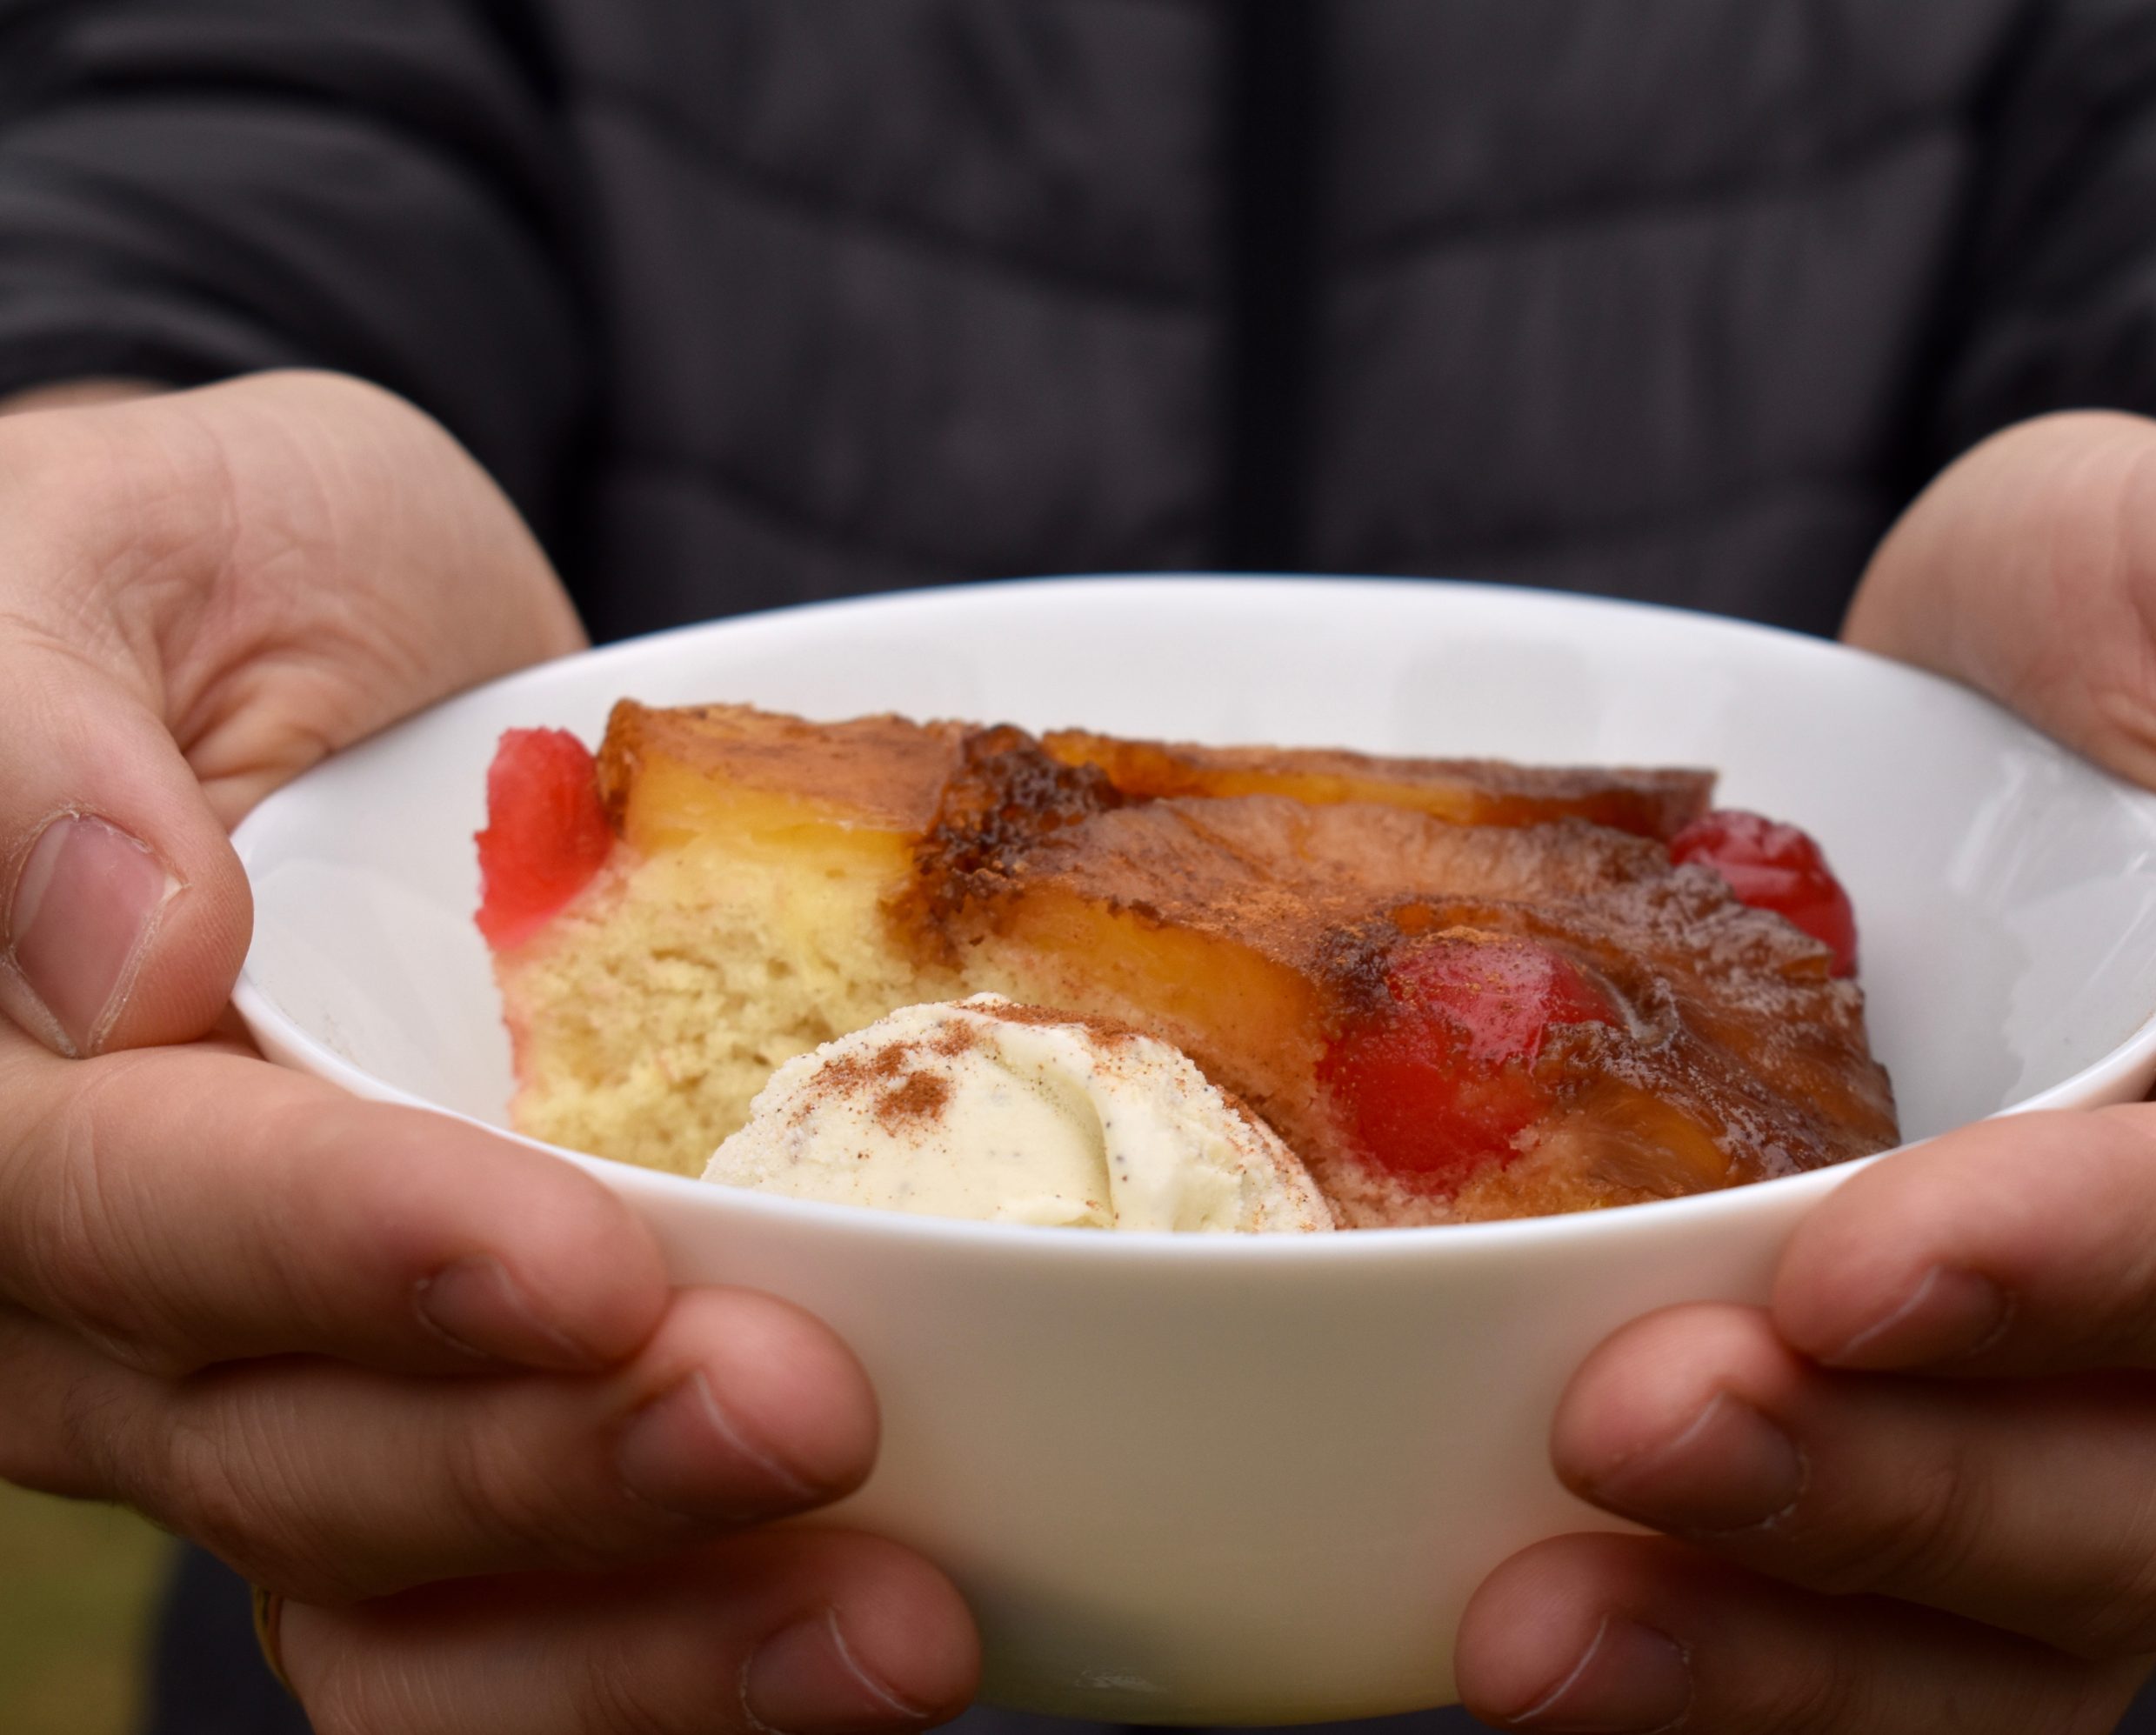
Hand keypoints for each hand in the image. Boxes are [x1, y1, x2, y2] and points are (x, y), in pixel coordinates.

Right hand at [0, 374, 976, 1731]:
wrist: (356, 655)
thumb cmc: (219, 568)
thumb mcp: (129, 551)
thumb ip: (45, 733)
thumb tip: (123, 951)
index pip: (108, 1207)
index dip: (336, 1254)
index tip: (578, 1262)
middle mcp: (94, 1275)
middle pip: (273, 1440)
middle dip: (548, 1458)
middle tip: (811, 1418)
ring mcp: (260, 1369)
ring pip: (392, 1576)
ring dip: (642, 1628)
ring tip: (895, 1630)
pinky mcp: (433, 1404)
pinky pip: (507, 1596)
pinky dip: (671, 1649)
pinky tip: (855, 1641)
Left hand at [1456, 415, 2155, 1732]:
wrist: (2051, 700)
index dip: (2088, 1273)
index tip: (1849, 1261)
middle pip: (2149, 1480)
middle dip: (1881, 1479)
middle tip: (1624, 1424)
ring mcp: (2155, 1409)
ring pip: (2019, 1610)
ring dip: (1776, 1636)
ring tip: (1536, 1627)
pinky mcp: (1985, 1441)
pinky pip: (1903, 1629)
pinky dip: (1738, 1664)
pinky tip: (1555, 1641)